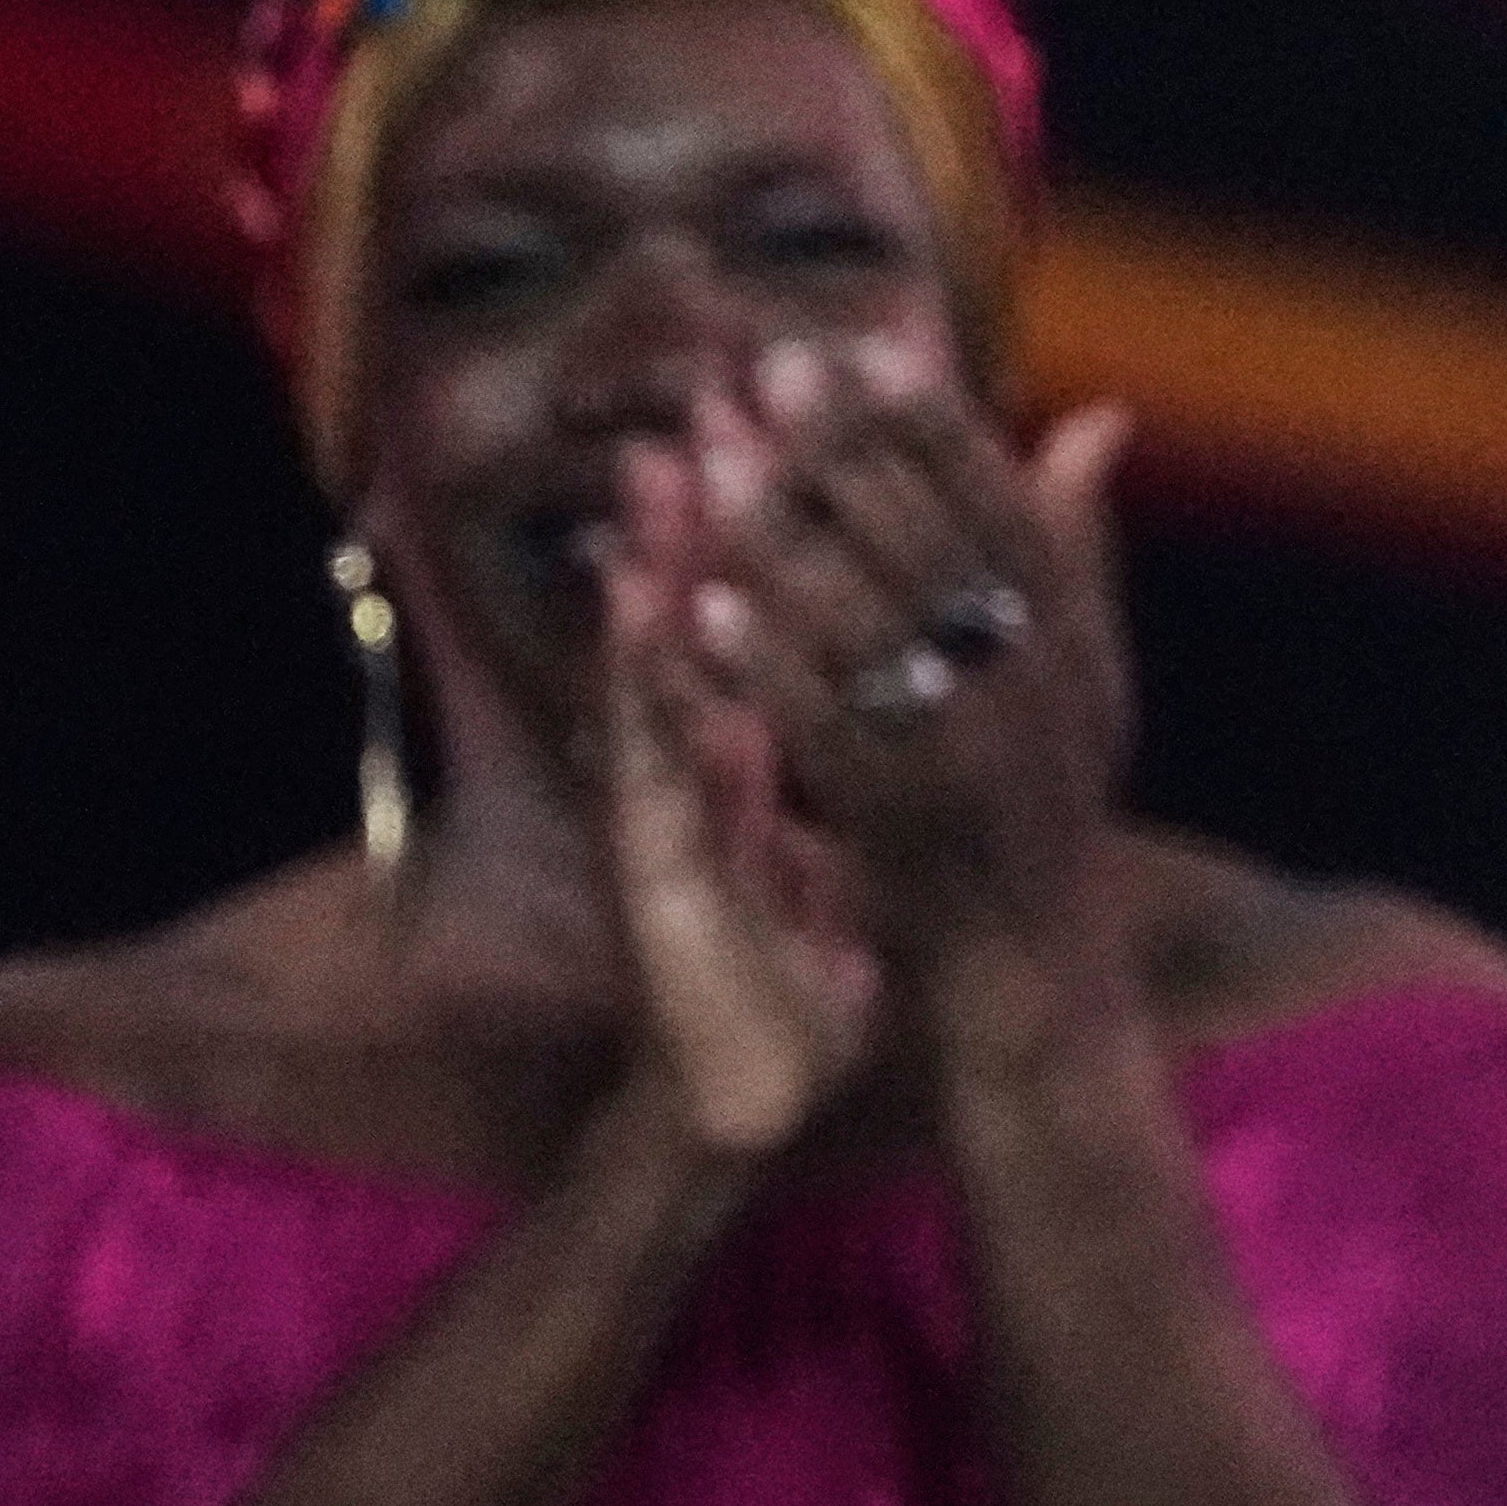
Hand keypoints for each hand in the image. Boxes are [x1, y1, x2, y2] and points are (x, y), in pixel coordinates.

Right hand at [595, 470, 883, 1162]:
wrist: (749, 1088)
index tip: (772, 429)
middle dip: (692, 526)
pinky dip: (686, 756)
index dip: (754, 519)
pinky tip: (699, 698)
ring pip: (657, 697)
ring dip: (653, 610)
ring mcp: (666, 826)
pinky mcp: (666, 896)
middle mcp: (689, 769)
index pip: (739, 611)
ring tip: (654, 517)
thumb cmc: (787, 948)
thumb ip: (828, 726)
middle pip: (686, 631)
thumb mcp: (823, 820)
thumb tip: (853, 637)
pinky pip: (673, 813)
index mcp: (735, 742)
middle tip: (695, 417)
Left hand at [673, 334, 1140, 987]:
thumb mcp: (1081, 679)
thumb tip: (1097, 414)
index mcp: (1074, 643)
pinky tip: (699, 608)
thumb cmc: (1044, 819)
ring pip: (871, 627)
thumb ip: (1076, 551)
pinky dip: (766, 665)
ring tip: (716, 462)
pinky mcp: (908, 826)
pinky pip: (826, 730)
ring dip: (789, 539)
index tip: (868, 340)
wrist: (1036, 986)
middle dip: (846, 452)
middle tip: (771, 368)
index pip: (1004, 506)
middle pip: (932, 546)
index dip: (935, 422)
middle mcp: (1040, 690)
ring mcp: (976, 759)